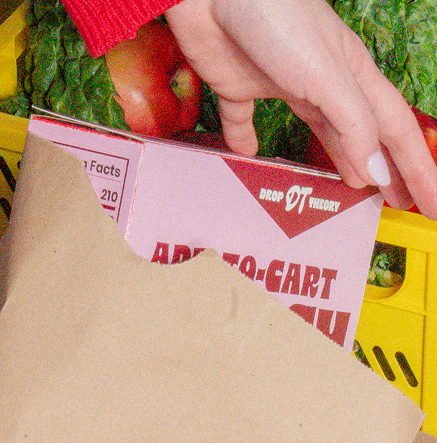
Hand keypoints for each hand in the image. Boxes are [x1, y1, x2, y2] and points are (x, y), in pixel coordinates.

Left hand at [166, 0, 436, 217]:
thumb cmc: (278, 19)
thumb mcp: (327, 77)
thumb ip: (353, 125)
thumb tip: (375, 174)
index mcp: (354, 76)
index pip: (396, 132)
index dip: (418, 169)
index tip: (432, 205)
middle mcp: (324, 83)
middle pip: (363, 136)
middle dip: (386, 172)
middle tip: (401, 207)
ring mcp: (283, 84)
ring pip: (317, 133)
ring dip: (335, 164)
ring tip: (346, 196)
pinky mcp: (240, 85)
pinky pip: (244, 122)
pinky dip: (247, 142)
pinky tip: (250, 160)